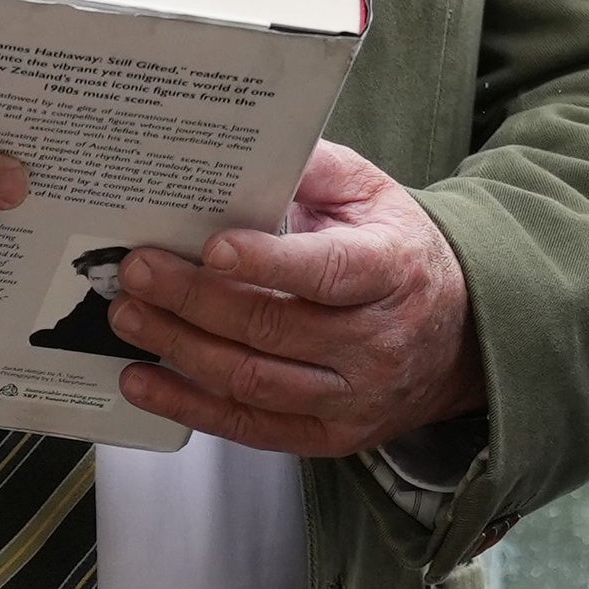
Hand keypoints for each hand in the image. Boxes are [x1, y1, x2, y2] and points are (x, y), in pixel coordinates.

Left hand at [110, 141, 489, 456]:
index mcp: (392, 269)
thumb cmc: (398, 253)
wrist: (458, 337)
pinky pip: (250, 428)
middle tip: (139, 271)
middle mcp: (376, 341)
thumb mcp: (373, 194)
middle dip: (194, 299)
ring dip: (180, 349)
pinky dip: (189, 406)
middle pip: (273, 327)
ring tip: (130, 315)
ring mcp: (353, 397)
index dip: (267, 262)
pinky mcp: (329, 436)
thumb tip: (244, 153)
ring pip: (252, 380)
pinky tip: (144, 379)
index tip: (211, 246)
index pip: (328, 271)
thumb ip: (314, 169)